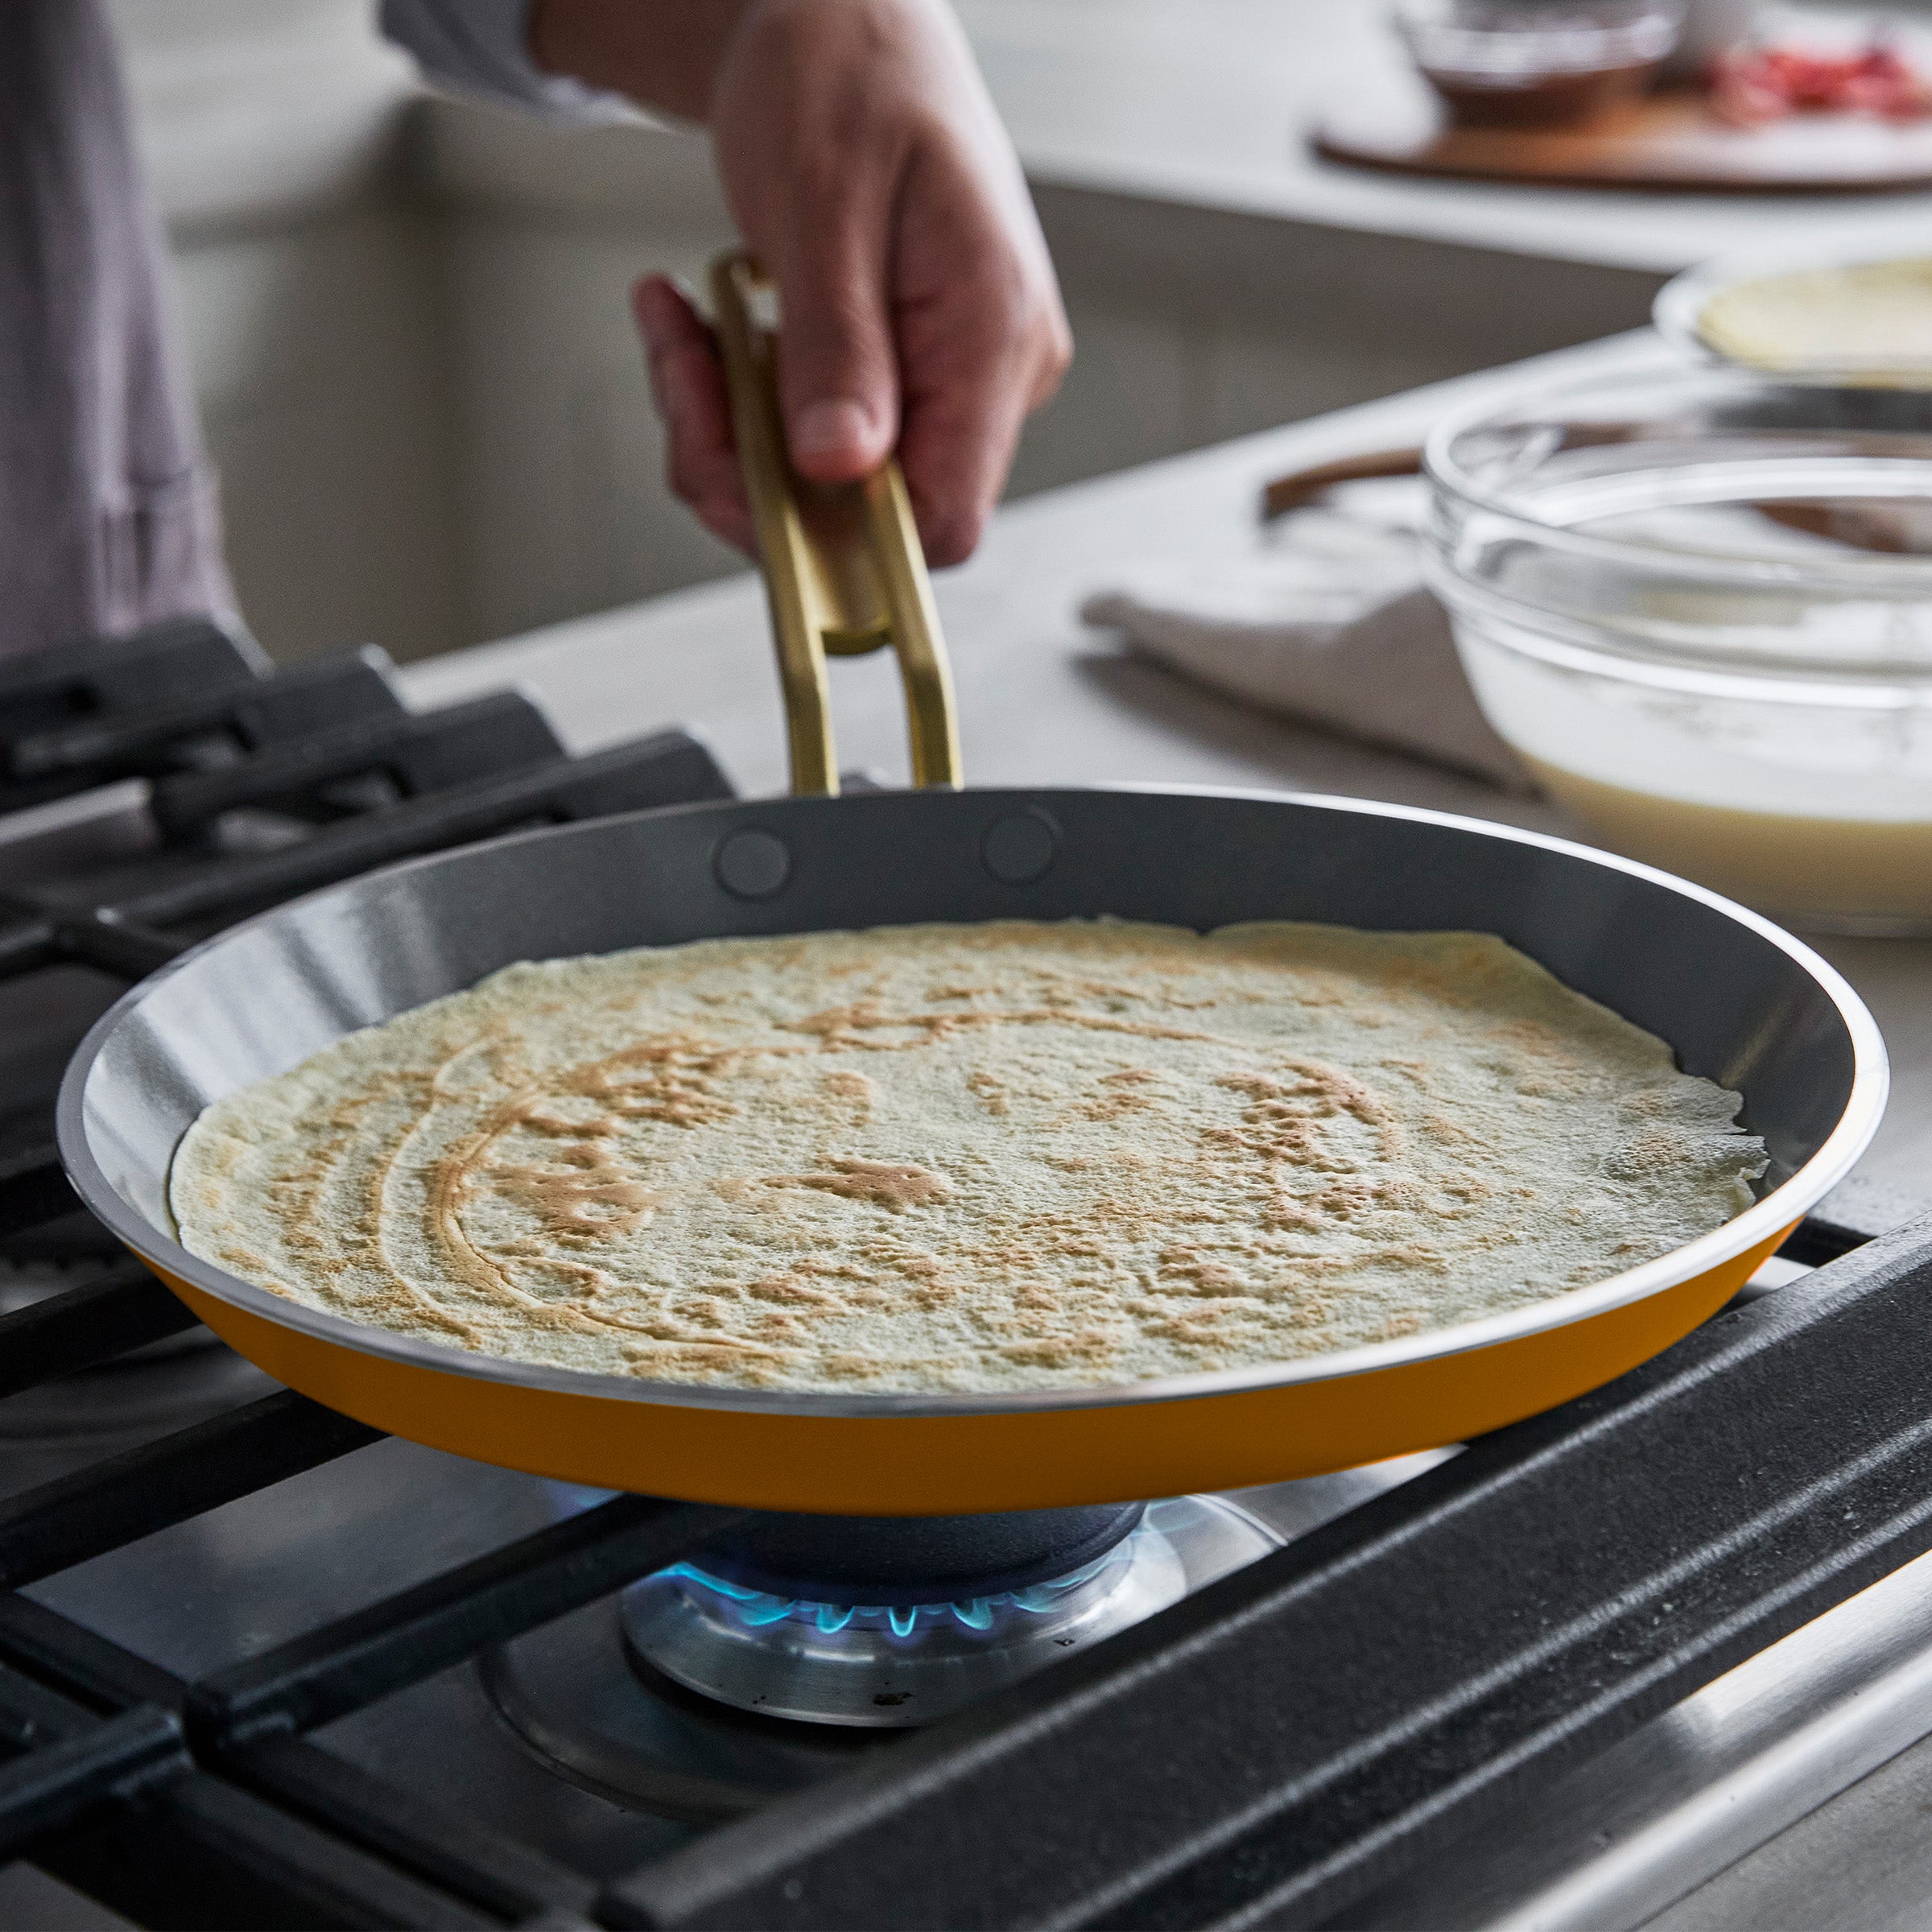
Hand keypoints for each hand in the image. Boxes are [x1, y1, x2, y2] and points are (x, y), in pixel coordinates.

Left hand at [533, 0, 1071, 565]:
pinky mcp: (898, 373)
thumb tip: (836, 468)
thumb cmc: (846, 76)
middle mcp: (985, 374)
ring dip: (730, 430)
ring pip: (827, 482)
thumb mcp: (825, 206)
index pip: (943, 519)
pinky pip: (813, 435)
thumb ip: (838, 347)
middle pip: (871, 513)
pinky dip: (740, 401)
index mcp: (992, 337)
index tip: (746, 492)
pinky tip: (704, 328)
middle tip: (682, 383)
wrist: (836, 17)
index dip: (846, 542)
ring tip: (683, 333)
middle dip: (753, 469)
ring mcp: (944, 377)